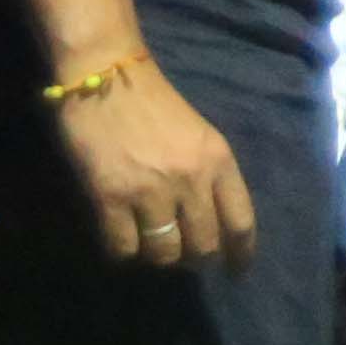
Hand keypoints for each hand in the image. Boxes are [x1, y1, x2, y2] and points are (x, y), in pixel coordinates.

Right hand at [57, 59, 257, 274]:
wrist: (104, 73)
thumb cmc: (153, 102)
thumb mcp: (199, 135)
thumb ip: (210, 176)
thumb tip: (211, 224)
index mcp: (219, 161)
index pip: (241, 224)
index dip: (240, 256)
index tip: (235, 271)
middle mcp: (191, 179)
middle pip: (203, 248)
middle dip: (193, 258)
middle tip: (180, 253)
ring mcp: (150, 190)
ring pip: (165, 254)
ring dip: (158, 257)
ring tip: (148, 244)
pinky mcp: (110, 196)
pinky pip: (124, 249)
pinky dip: (123, 252)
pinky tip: (120, 239)